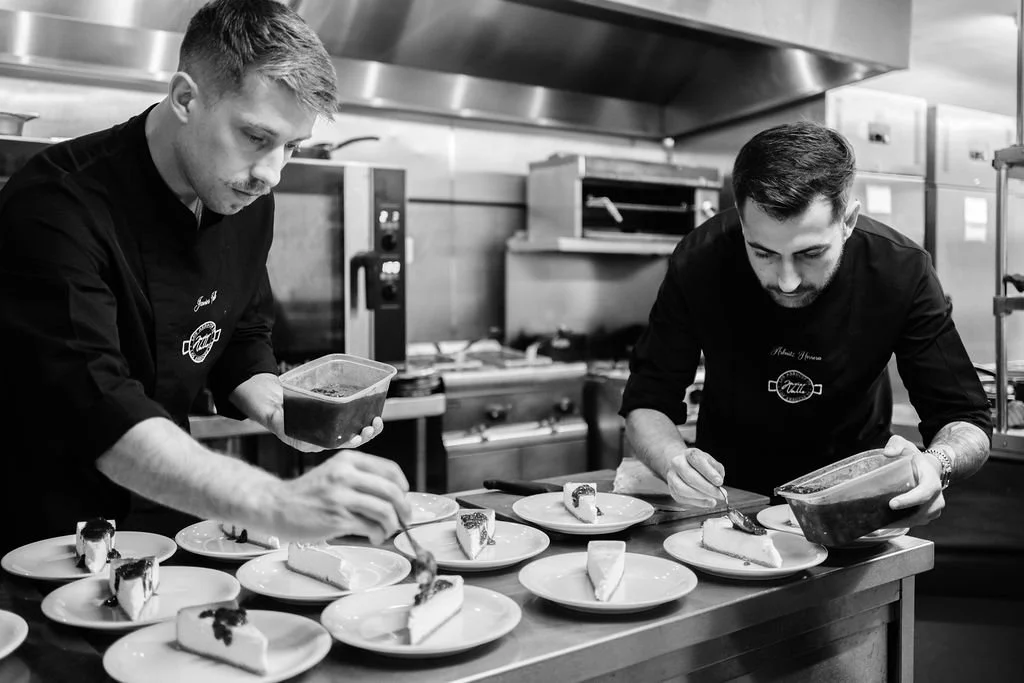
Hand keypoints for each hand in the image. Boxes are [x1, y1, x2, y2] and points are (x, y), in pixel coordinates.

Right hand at [248, 374, 382, 451]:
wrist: (264, 396)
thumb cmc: (264, 405)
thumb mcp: (267, 413)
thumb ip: (273, 418)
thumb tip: (276, 419)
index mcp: (305, 440)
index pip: (330, 445)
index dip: (346, 442)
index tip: (357, 437)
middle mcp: (318, 436)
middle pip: (345, 441)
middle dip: (362, 436)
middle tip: (372, 426)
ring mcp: (324, 427)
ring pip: (350, 432)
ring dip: (365, 428)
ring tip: (376, 421)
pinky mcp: (329, 416)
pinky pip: (348, 420)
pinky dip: (360, 416)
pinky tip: (370, 411)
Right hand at [276, 449, 410, 544]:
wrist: (275, 505)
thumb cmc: (307, 493)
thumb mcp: (334, 473)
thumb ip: (360, 478)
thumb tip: (393, 496)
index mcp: (348, 460)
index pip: (390, 470)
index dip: (403, 486)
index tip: (404, 497)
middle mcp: (346, 475)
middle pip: (392, 491)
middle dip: (404, 508)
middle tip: (405, 519)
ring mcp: (341, 497)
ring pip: (385, 510)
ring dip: (392, 525)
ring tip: (386, 531)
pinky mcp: (336, 518)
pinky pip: (370, 527)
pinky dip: (378, 534)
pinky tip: (374, 537)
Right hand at [664, 447, 723, 507]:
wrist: (680, 464)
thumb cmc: (698, 464)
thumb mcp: (709, 460)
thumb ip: (716, 469)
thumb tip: (718, 482)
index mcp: (689, 454)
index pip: (698, 461)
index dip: (709, 473)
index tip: (720, 482)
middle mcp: (677, 463)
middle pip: (690, 477)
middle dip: (707, 488)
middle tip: (720, 495)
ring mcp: (671, 476)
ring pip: (683, 489)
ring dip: (700, 496)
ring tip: (713, 499)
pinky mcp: (671, 488)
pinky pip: (682, 498)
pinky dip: (696, 502)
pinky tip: (706, 502)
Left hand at [884, 435, 944, 527]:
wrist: (930, 470)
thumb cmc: (915, 459)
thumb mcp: (906, 446)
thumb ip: (896, 444)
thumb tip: (887, 453)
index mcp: (932, 482)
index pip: (923, 493)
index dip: (909, 500)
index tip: (892, 504)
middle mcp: (937, 498)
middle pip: (920, 512)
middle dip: (900, 517)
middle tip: (878, 517)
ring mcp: (934, 509)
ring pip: (917, 521)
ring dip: (899, 522)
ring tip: (880, 521)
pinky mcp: (929, 516)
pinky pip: (915, 523)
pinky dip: (902, 524)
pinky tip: (887, 523)